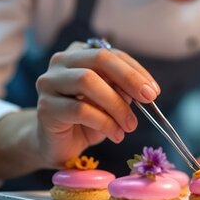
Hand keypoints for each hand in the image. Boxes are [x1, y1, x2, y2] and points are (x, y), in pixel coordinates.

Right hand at [34, 41, 160, 165]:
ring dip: (116, 104)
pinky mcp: (45, 108)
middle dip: (128, 78)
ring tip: (130, 125)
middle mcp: (60, 62)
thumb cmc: (87, 121)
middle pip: (98, 59)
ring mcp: (49, 83)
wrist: (58, 146)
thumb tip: (143, 90)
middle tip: (148, 100)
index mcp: (78, 54)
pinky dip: (104, 122)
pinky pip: (80, 109)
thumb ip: (122, 90)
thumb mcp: (110, 102)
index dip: (135, 70)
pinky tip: (116, 135)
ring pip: (87, 81)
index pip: (111, 53)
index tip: (154, 91)